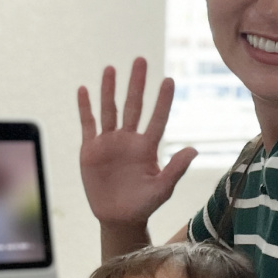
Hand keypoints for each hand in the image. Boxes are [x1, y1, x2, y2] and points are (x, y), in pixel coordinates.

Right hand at [78, 57, 196, 226]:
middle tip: (140, 60)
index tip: (169, 80)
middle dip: (136, 83)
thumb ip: (176, 169)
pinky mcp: (91, 149)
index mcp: (147, 147)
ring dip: (109, 89)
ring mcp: (109, 142)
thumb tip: (194, 149)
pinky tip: (84, 90)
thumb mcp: (163, 188)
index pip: (157, 118)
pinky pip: (88, 124)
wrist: (118, 217)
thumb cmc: (144, 203)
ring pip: (109, 110)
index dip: (163, 100)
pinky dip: (85, 108)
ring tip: (111, 68)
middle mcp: (129, 139)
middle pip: (133, 106)